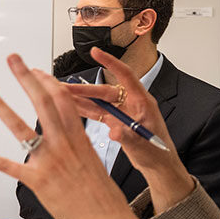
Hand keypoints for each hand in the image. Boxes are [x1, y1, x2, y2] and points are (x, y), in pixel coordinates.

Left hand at [0, 53, 169, 218]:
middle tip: (12, 58)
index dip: (47, 82)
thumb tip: (69, 134)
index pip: (62, 100)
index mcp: (79, 137)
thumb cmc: (102, 194)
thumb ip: (78, 145)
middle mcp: (63, 144)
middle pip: (42, 102)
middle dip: (26, 78)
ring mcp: (49, 162)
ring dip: (2, 107)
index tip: (36, 69)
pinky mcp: (37, 181)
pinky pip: (9, 166)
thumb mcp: (94, 160)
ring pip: (21, 129)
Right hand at [64, 48, 192, 210]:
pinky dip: (83, 110)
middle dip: (83, 88)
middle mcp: (131, 104)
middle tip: (63, 87)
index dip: (110, 63)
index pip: (125, 76)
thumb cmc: (158, 153)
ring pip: (97, 101)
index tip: (96, 52)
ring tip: (60, 96)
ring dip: (79, 99)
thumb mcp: (144, 146)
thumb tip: (115, 132)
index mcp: (142, 102)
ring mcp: (122, 112)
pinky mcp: (115, 121)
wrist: (159, 166)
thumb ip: (129, 137)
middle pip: (104, 90)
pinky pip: (96, 112)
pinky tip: (69, 108)